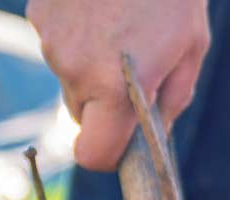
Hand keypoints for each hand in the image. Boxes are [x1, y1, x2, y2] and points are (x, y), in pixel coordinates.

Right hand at [28, 0, 209, 170]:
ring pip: (70, 77)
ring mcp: (51, 41)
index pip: (95, 154)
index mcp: (115, 89)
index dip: (109, 155)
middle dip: (106, 105)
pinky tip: (100, 8)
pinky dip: (77, 36)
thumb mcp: (191, 48)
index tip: (123, 143)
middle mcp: (75, 70)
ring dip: (92, 66)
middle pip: (83, 115)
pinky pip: (58, 44)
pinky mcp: (38, 14)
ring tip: (121, 28)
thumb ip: (172, 99)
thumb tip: (155, 133)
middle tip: (135, 69)